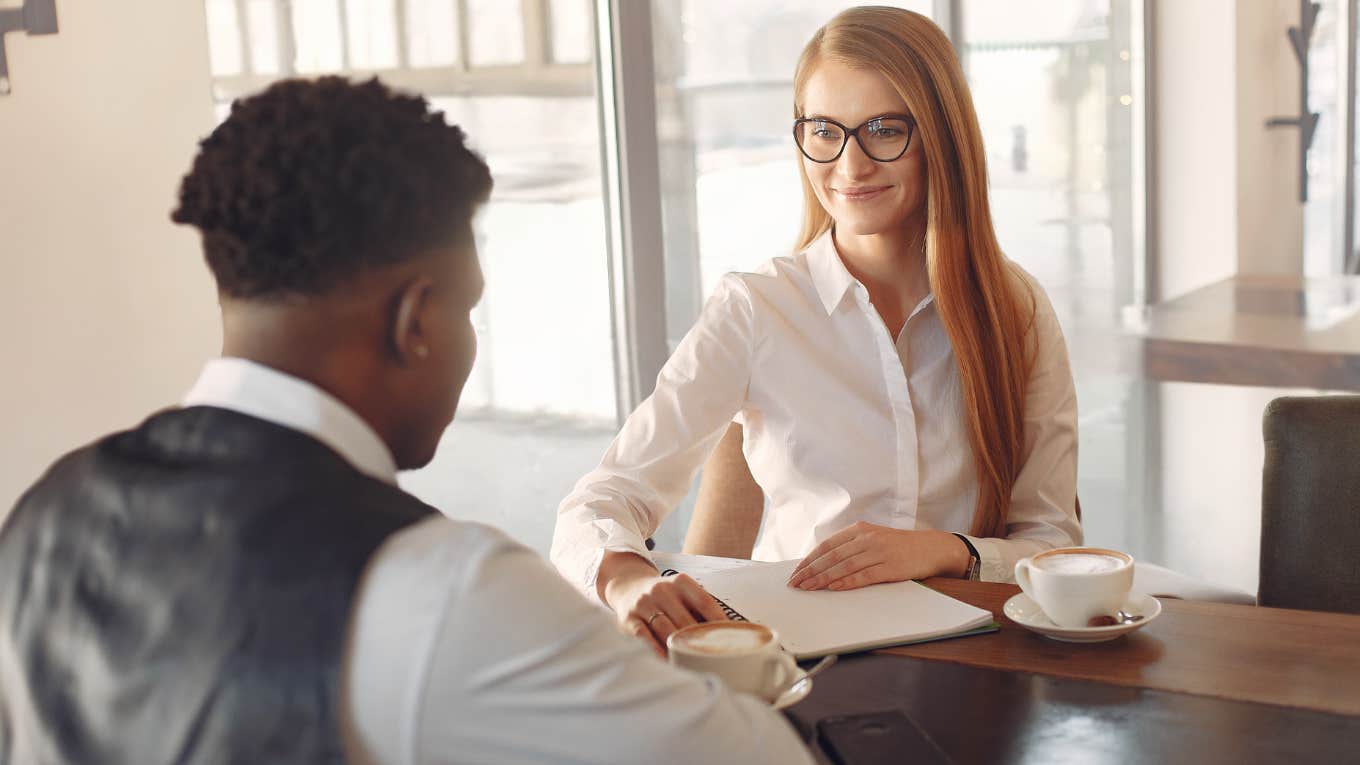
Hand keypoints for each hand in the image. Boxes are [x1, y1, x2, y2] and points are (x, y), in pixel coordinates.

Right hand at [603, 565, 729, 655]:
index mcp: (681, 582)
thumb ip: (702, 609)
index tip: (731, 640)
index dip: (718, 623)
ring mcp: (643, 604)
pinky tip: (667, 662)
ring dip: (680, 650)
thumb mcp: (682, 592)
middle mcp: (662, 590)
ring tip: (694, 667)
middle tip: (714, 661)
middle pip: (686, 621)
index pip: (705, 603)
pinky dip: (656, 651)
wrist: (628, 586)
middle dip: (700, 642)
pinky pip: (644, 637)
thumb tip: (731, 632)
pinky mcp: (628, 619)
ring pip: (666, 631)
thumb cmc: (665, 596)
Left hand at [786, 523, 968, 590]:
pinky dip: (846, 582)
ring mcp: (879, 552)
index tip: (796, 572)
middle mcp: (867, 539)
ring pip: (844, 567)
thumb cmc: (898, 546)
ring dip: (823, 579)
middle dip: (811, 571)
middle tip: (796, 583)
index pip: (827, 545)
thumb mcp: (872, 538)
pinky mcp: (890, 568)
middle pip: (832, 557)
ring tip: (809, 588)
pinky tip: (833, 588)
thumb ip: (850, 547)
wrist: (931, 547)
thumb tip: (823, 563)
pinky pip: (863, 576)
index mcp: (859, 530)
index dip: (809, 560)